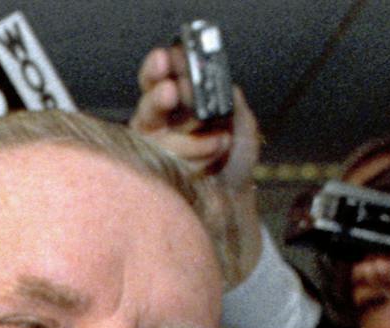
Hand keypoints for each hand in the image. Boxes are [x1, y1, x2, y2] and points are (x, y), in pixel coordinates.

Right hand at [131, 44, 263, 285]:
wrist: (235, 208)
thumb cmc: (233, 166)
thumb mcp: (242, 128)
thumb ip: (234, 105)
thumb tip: (227, 87)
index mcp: (176, 108)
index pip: (158, 81)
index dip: (158, 69)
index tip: (167, 58)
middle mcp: (159, 128)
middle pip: (146, 106)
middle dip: (158, 96)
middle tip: (172, 90)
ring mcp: (152, 155)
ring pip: (152, 139)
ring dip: (184, 138)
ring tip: (218, 142)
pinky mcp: (152, 180)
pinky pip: (160, 165)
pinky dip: (188, 160)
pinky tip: (211, 160)